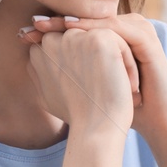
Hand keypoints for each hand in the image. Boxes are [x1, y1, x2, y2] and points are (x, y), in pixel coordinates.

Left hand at [21, 14, 166, 145]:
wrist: (153, 120)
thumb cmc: (120, 105)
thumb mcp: (88, 82)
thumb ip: (66, 67)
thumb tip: (32, 56)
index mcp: (112, 36)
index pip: (79, 24)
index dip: (52, 28)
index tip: (25, 34)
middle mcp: (126, 28)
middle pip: (88, 17)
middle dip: (58, 21)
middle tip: (33, 26)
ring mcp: (138, 30)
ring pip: (101, 19)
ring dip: (74, 21)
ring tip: (49, 26)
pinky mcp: (147, 39)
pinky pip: (118, 27)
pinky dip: (95, 29)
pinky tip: (74, 31)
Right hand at [23, 23, 133, 138]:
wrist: (95, 130)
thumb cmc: (77, 117)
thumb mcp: (49, 94)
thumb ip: (44, 74)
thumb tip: (46, 64)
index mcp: (37, 52)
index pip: (70, 46)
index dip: (86, 67)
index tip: (92, 91)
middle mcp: (51, 40)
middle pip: (87, 40)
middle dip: (101, 62)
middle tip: (108, 90)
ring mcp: (73, 37)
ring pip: (105, 40)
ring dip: (116, 64)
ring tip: (121, 90)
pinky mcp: (98, 38)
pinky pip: (122, 43)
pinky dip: (129, 66)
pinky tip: (130, 87)